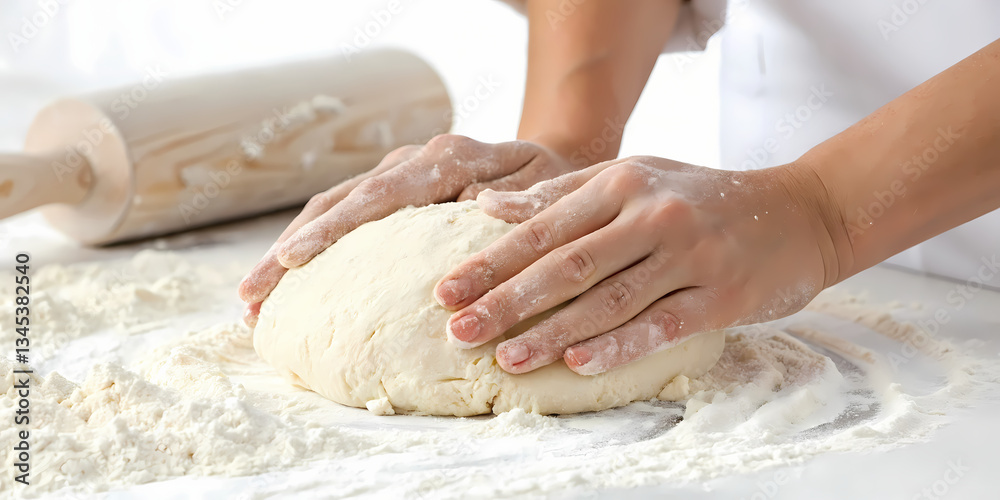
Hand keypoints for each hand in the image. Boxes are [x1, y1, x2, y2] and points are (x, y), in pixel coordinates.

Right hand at [238, 134, 579, 326]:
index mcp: (446, 159)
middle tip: (251, 296)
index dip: (334, 229)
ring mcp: (398, 178)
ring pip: (331, 211)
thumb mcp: (544, 190)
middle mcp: (412, 163)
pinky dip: (315, 250)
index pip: (379, 195)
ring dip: (290, 254)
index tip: (293, 260)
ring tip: (253, 300)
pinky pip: (346, 220)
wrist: (553, 161)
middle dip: (289, 251)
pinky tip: (289, 284)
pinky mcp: (393, 197)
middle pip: (338, 203)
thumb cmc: (551, 184)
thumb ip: (511, 201)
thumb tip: (477, 210)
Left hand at [434, 156, 840, 374]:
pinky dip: (618, 345)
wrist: (799, 211)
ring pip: (608, 300)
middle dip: (507, 301)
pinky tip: (578, 362)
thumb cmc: (701, 197)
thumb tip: (489, 207)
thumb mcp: (634, 177)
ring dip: (552, 332)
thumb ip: (562, 193)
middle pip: (567, 265)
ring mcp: (689, 257)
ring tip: (506, 358)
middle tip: (459, 329)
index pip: (543, 228)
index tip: (446, 289)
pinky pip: (660, 325)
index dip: (491, 261)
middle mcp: (652, 215)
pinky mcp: (720, 296)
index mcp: (623, 183)